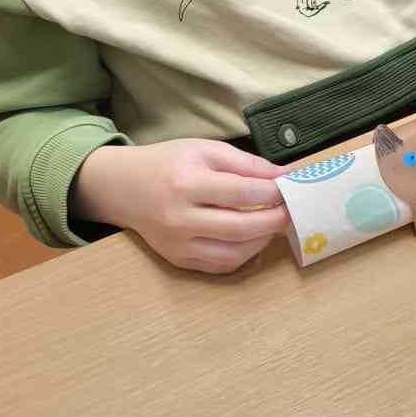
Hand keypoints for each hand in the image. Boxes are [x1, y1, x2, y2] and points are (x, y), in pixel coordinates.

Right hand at [73, 138, 286, 274]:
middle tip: (292, 210)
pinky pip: (219, 266)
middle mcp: (180, 218)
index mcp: (187, 183)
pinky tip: (254, 239)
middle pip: (240, 228)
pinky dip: (244, 256)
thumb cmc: (169, 163)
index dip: (273, 192)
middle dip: (275, 220)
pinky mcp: (177, 259)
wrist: (124, 187)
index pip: (242, 192)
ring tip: (275, 224)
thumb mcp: (206, 150)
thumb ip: (247, 164)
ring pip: (232, 254)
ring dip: (263, 241)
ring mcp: (177, 244)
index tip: (291, 187)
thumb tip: (284, 176)